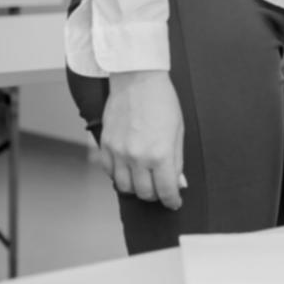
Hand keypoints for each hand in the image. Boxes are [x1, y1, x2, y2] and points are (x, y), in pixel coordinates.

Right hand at [100, 70, 183, 209]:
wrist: (137, 81)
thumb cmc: (162, 102)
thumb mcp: (178, 132)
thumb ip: (177, 160)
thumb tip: (178, 182)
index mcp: (160, 154)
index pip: (165, 191)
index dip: (171, 200)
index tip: (174, 202)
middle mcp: (137, 157)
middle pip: (144, 193)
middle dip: (155, 195)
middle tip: (161, 188)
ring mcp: (118, 153)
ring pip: (124, 187)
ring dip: (136, 188)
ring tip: (145, 179)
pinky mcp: (105, 146)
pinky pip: (109, 172)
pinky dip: (119, 175)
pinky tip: (129, 168)